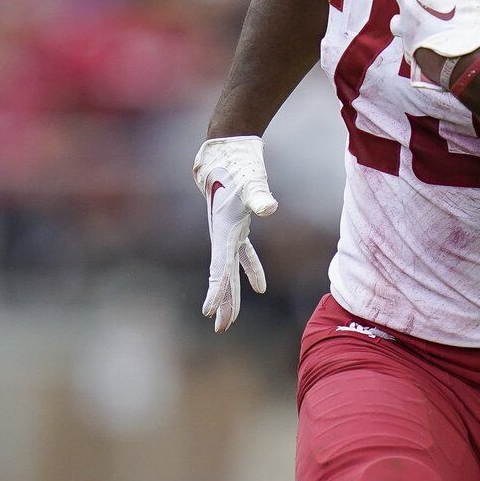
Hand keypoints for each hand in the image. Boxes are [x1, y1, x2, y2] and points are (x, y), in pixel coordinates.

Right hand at [191, 136, 275, 332]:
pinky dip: (251, 271)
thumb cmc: (237, 166)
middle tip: (221, 328)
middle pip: (223, 277)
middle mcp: (222, 236)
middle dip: (223, 303)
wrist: (225, 151)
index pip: (219, 268)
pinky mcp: (236, 227)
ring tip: (230, 319)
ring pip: (230, 271)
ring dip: (232, 294)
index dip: (216, 291)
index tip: (210, 312)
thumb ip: (259, 197)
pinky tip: (260, 287)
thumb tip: (269, 208)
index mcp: (224, 231)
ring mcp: (228, 233)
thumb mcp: (251, 182)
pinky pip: (244, 256)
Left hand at [386, 0, 479, 87]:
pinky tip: (424, 41)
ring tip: (411, 11)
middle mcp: (411, 7)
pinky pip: (408, 43)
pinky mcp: (412, 54)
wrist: (467, 70)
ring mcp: (409, 32)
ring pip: (396, 17)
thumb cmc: (475, 28)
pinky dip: (415, 39)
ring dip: (403, 11)